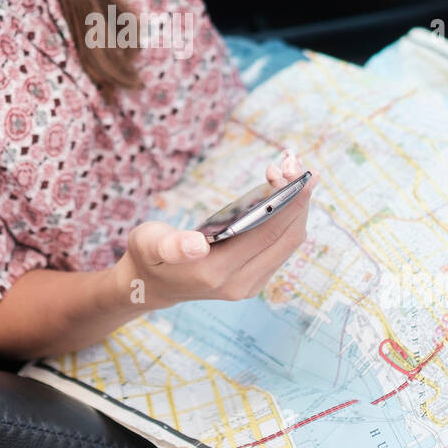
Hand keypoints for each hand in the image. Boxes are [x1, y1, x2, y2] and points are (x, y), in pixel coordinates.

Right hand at [116, 151, 317, 310]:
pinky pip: (281, 245)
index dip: (288, 201)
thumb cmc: (149, 255)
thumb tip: (196, 245)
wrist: (150, 286)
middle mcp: (241, 282)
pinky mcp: (254, 279)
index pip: (268, 234)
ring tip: (290, 169)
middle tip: (293, 162)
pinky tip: (282, 190)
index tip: (295, 170)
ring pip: (289, 241)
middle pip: (288, 237)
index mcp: (216, 271)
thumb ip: (170, 245)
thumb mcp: (148, 243)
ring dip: (296, 205)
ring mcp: (251, 283)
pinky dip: (288, 217)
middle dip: (298, 197)